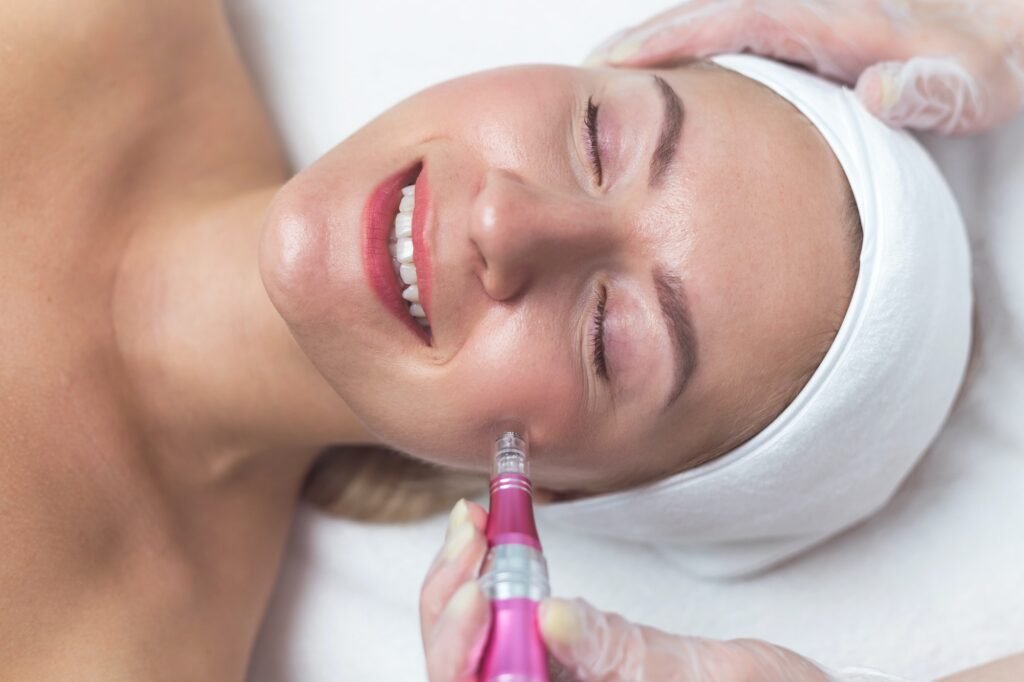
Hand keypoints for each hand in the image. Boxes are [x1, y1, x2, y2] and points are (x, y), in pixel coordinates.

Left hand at [420, 500, 858, 681]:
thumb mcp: (691, 677)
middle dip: (454, 600)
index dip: (461, 653)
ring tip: (476, 521)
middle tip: (472, 533)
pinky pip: (503, 618)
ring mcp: (544, 680)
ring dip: (465, 577)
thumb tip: (551, 621)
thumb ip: (620, 656)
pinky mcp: (556, 656)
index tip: (479, 592)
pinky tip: (489, 530)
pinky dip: (491, 570)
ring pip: (474, 642)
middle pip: (462, 670)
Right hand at [585, 0, 1023, 134]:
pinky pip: (729, 41)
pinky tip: (663, 85)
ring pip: (711, 27)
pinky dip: (686, 56)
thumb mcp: (980, 83)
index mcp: (835, 21)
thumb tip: (880, 90)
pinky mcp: (800, 39)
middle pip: (705, 17)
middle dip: (641, 42)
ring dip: (656, 49)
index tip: (617, 62)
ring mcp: (800, 22)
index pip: (736, 20)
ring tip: (600, 82)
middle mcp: (808, 13)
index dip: (674, 39)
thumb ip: (937, 88)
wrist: (1003, 31)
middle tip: (580, 76)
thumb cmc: (988, 63)